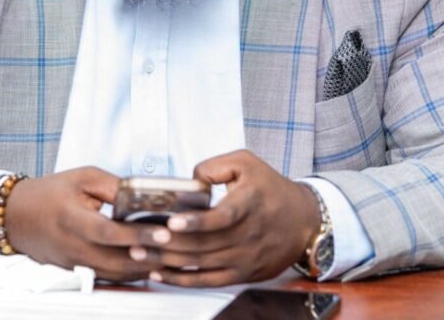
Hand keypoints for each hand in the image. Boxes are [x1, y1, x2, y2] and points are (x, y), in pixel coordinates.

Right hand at [0, 167, 173, 280]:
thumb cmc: (51, 192)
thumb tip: (146, 196)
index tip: (164, 233)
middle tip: (178, 250)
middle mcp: (73, 246)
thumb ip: (115, 187)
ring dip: (144, 268)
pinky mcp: (77, 272)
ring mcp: (75, 263)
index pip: (109, 232)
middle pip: (117, 261)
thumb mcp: (83, 178)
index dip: (138, 235)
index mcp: (72, 219)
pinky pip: (109, 277)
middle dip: (150, 257)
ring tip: (171, 258)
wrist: (17, 216)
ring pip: (116, 274)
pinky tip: (149, 264)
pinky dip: (131, 273)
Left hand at [131, 149, 319, 286]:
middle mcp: (248, 235)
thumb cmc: (270, 188)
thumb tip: (188, 182)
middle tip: (139, 238)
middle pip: (203, 245)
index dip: (196, 222)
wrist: (304, 220)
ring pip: (201, 265)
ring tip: (139, 253)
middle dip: (167, 244)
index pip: (222, 218)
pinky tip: (160, 274)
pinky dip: (182, 281)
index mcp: (249, 204)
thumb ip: (214, 166)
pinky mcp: (242, 274)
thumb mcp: (246, 163)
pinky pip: (208, 282)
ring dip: (167, 262)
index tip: (173, 223)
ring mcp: (245, 258)